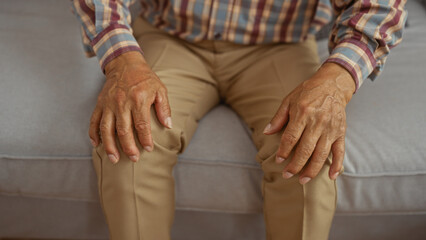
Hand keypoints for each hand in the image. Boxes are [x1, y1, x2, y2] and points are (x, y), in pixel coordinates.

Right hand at [89, 51, 171, 163]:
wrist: (124, 63)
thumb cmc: (145, 78)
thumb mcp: (160, 89)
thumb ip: (164, 108)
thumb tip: (168, 126)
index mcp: (138, 99)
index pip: (142, 125)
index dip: (145, 139)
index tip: (148, 149)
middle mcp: (121, 103)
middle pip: (123, 130)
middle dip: (128, 147)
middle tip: (134, 158)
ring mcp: (108, 104)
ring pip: (106, 129)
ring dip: (109, 146)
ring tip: (114, 159)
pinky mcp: (100, 103)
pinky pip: (94, 121)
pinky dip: (93, 134)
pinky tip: (96, 145)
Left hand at [263, 63, 354, 183]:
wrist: (332, 84)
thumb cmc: (307, 92)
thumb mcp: (289, 100)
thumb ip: (278, 118)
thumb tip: (266, 132)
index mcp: (303, 113)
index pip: (291, 137)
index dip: (283, 151)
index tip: (278, 160)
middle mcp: (318, 122)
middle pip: (306, 149)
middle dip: (295, 165)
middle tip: (287, 175)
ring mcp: (330, 129)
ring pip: (321, 154)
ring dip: (312, 170)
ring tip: (302, 180)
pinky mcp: (341, 132)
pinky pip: (340, 151)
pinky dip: (337, 165)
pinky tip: (331, 176)